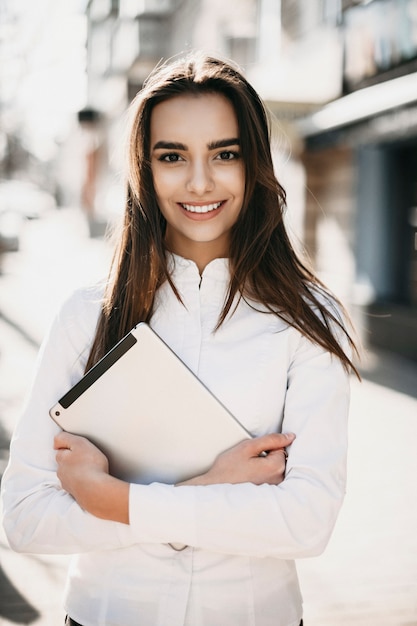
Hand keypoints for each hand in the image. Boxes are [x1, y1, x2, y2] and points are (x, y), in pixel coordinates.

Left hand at [54, 432, 128, 522]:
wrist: (96, 490)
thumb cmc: (90, 465)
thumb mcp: (79, 443)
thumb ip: (65, 438)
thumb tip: (55, 441)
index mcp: (61, 459)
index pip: (61, 450)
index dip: (70, 447)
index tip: (78, 447)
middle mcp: (61, 472)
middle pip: (65, 463)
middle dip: (73, 460)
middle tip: (86, 457)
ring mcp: (68, 484)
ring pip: (71, 475)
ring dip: (78, 471)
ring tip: (90, 469)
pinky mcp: (76, 493)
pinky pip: (78, 485)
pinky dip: (82, 482)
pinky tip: (91, 480)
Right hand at [178, 432, 294, 486]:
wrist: (215, 489)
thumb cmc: (228, 469)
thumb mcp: (248, 447)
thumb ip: (271, 440)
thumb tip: (290, 437)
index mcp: (276, 467)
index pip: (281, 447)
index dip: (267, 446)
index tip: (254, 453)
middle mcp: (279, 480)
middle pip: (280, 458)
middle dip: (268, 455)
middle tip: (250, 461)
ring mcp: (274, 489)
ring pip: (275, 467)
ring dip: (265, 465)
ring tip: (249, 469)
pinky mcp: (268, 493)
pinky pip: (271, 477)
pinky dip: (263, 474)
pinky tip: (250, 477)